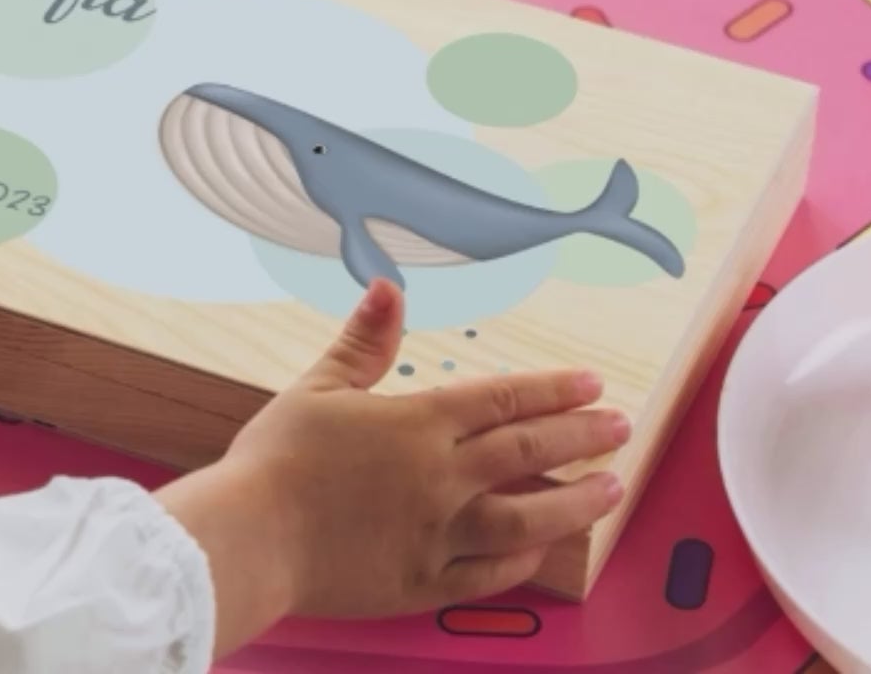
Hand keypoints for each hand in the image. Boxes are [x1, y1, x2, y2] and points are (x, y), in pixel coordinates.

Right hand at [156, 281, 628, 656]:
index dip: (553, 389)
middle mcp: (441, 478)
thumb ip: (363, 342)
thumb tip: (389, 288)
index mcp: (417, 424)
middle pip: (528, 452)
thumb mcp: (318, 387)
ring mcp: (437, 534)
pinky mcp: (422, 582)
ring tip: (611, 487)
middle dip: (583, 435)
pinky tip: (542, 548)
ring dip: (575, 501)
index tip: (591, 384)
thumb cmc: (275, 461)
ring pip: (526, 518)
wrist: (248, 539)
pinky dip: (522, 559)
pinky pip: (488, 573)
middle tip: (622, 426)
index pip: (503, 399)